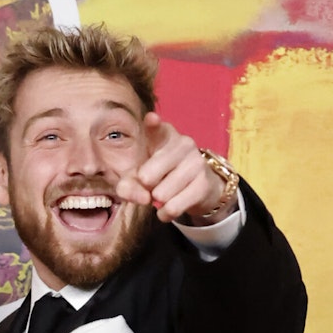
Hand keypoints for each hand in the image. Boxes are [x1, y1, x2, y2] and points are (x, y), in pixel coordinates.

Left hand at [115, 113, 233, 223]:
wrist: (199, 187)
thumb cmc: (162, 175)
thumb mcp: (140, 176)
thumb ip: (129, 185)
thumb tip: (143, 197)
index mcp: (164, 135)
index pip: (157, 128)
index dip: (153, 125)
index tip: (151, 119)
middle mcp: (183, 143)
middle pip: (146, 177)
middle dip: (144, 188)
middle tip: (152, 185)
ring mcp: (196, 162)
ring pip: (160, 195)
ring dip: (157, 202)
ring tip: (164, 194)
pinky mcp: (204, 183)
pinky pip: (173, 207)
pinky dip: (165, 213)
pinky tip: (168, 206)